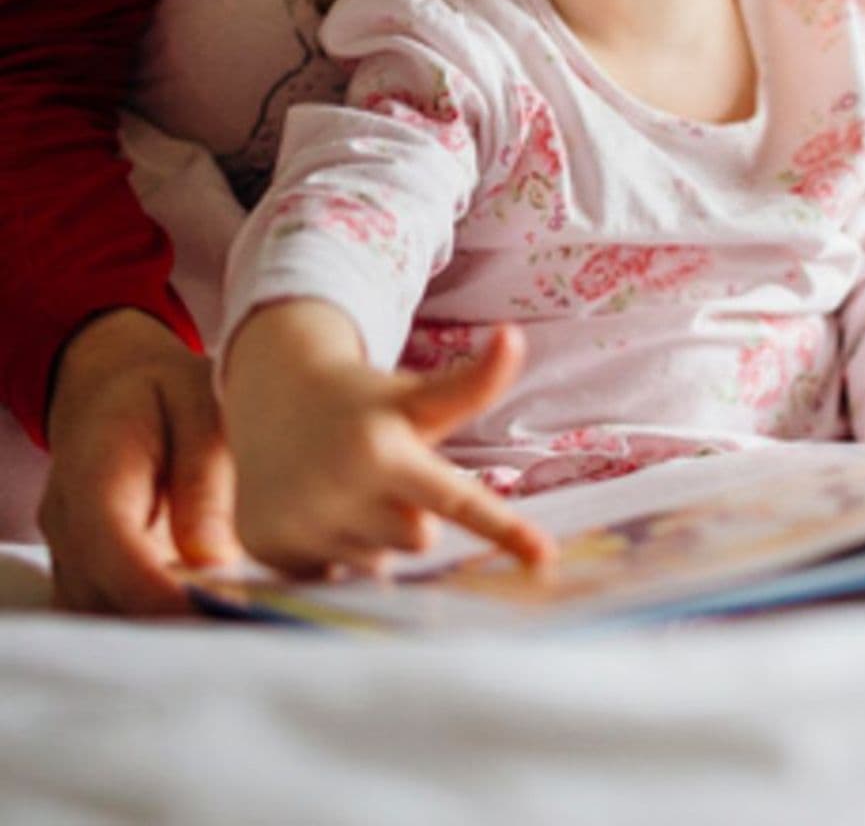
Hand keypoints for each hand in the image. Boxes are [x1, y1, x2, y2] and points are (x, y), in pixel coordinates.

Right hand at [39, 308, 239, 613]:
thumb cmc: (168, 391)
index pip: (111, 547)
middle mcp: (68, 519)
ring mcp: (70, 548)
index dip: (157, 593)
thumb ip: (204, 477)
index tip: (216, 618)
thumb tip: (213, 559)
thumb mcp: (200, 404)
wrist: (113, 384)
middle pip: (100, 594)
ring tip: (232, 630)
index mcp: (95, 470)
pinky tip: (207, 618)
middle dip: (164, 623)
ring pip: (99, 611)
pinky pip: (106, 606)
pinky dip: (149, 622)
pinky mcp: (86, 565)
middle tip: (242, 632)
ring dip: (156, 630)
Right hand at [222, 302, 554, 577]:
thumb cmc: (365, 402)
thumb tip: (514, 335)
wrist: (271, 398)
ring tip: (347, 490)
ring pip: (377, 563)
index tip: (545, 557)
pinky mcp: (271, 551)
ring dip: (373, 536)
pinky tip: (318, 511)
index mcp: (385, 452)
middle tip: (385, 477)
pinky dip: (334, 552)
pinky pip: (333, 577)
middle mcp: (341, 492)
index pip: (459, 500)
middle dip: (412, 515)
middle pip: (420, 539)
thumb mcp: (418, 394)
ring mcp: (303, 527)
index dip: (505, 530)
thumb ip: (473, 384)